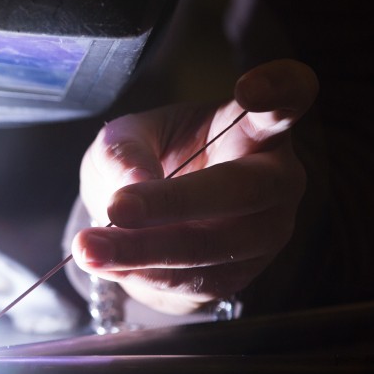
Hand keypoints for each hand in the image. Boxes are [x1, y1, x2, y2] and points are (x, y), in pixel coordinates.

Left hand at [73, 59, 318, 314]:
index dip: (279, 93)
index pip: (285, 105)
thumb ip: (125, 151)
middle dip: (174, 203)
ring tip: (89, 248)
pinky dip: (143, 275)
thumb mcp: (127, 138)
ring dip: (144, 251)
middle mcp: (276, 181)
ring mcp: (265, 234)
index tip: (249, 90)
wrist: (152, 220)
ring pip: (211, 248)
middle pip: (240, 190)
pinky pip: (192, 283)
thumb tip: (132, 185)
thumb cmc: (150, 159)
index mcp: (255, 128)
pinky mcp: (241, 277)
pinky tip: (106, 264)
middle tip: (118, 207)